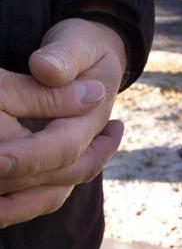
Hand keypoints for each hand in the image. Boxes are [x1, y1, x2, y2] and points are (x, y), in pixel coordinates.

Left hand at [0, 17, 127, 227]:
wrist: (98, 60)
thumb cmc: (81, 47)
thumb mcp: (74, 44)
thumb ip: (62, 58)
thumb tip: (48, 71)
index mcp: (94, 117)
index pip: (63, 147)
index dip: (28, 157)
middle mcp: (88, 144)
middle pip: (57, 178)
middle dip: (17, 182)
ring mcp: (79, 158)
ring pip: (51, 195)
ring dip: (16, 204)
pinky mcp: (64, 165)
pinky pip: (44, 195)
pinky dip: (17, 204)